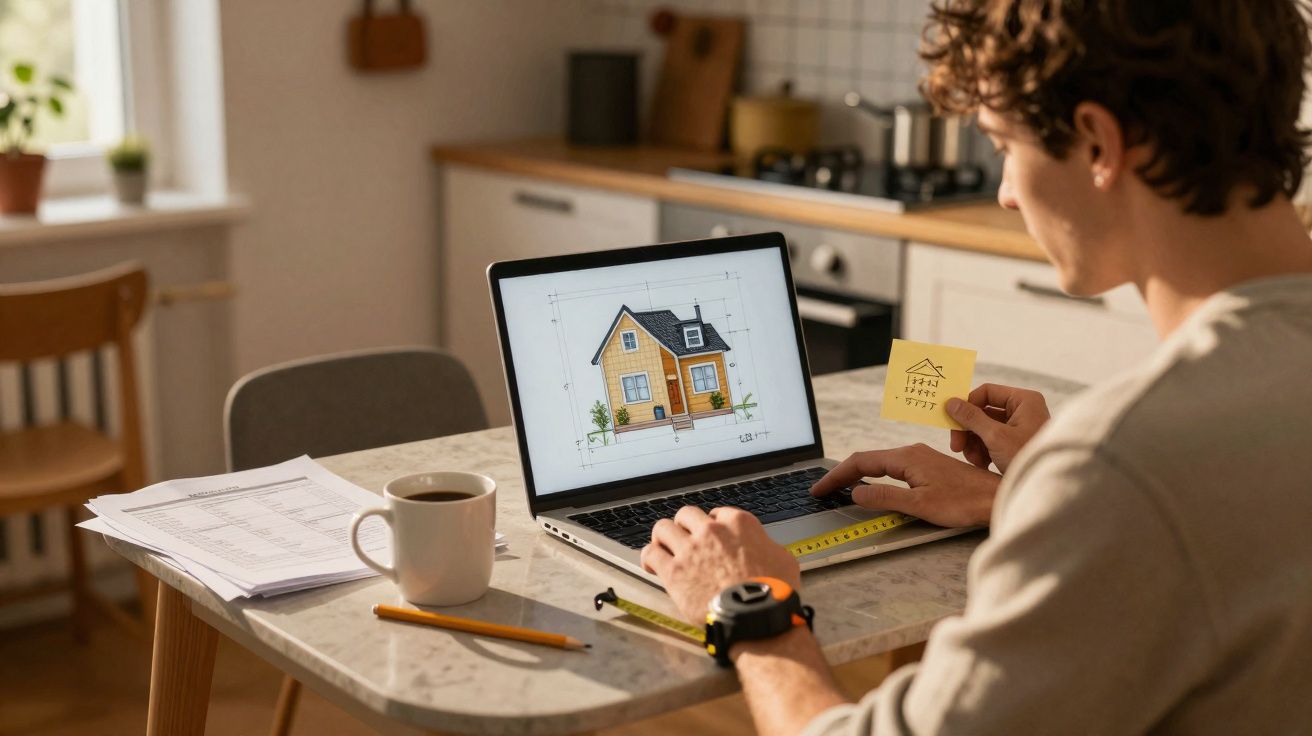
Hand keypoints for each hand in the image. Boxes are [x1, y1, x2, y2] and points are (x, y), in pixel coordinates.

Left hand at [642, 506, 800, 624]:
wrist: (755, 616)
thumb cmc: (773, 593)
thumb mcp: (783, 559)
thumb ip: (766, 546)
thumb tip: (764, 548)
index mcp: (739, 524)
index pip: (718, 513)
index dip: (712, 524)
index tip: (710, 534)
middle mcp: (712, 531)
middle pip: (687, 515)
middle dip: (685, 526)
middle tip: (684, 538)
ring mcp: (690, 549)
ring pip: (663, 528)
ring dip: (662, 537)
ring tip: (663, 546)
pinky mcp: (674, 571)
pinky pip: (651, 554)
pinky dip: (649, 556)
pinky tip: (650, 563)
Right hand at [810, 443, 1001, 526]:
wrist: (995, 498)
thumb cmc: (963, 502)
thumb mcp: (920, 504)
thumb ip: (886, 497)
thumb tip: (856, 494)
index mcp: (906, 458)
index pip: (860, 462)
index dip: (836, 476)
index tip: (819, 489)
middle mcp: (911, 453)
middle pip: (867, 460)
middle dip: (842, 474)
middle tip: (822, 490)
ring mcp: (920, 458)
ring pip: (880, 463)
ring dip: (857, 474)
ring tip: (839, 488)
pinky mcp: (928, 467)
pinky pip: (892, 467)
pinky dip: (874, 475)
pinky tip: (872, 485)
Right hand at [948, 383, 1050, 473]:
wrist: (1045, 487)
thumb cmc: (1026, 457)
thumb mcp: (995, 436)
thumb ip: (971, 418)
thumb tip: (950, 402)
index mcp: (1024, 400)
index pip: (987, 392)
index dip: (967, 405)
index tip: (951, 420)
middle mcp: (1023, 410)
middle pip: (983, 412)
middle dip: (968, 431)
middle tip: (956, 446)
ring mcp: (1020, 427)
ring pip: (984, 428)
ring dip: (974, 444)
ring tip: (973, 460)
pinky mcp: (1016, 444)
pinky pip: (992, 441)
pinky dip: (983, 452)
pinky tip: (982, 464)